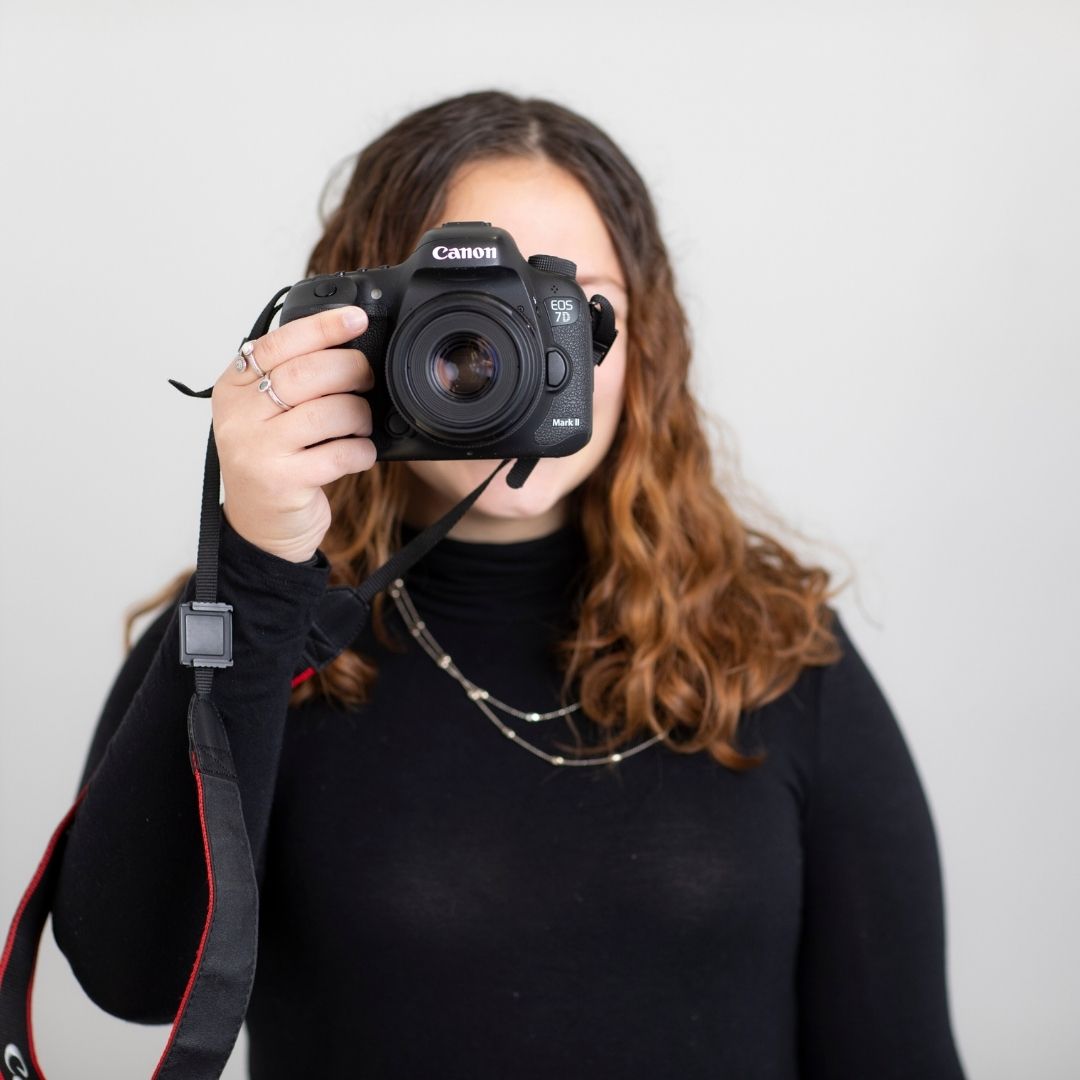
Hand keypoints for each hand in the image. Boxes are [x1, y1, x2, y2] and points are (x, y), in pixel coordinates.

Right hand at [211, 305, 375, 562]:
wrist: (260, 527)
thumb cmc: (272, 462)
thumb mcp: (264, 414)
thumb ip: (287, 379)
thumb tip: (344, 344)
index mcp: (233, 388)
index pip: (278, 344)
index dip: (323, 327)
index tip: (358, 319)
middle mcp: (238, 416)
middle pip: (306, 374)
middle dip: (350, 369)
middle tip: (366, 377)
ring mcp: (257, 450)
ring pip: (326, 412)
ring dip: (358, 414)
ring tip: (361, 422)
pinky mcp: (282, 482)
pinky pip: (338, 454)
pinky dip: (360, 450)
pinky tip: (360, 453)